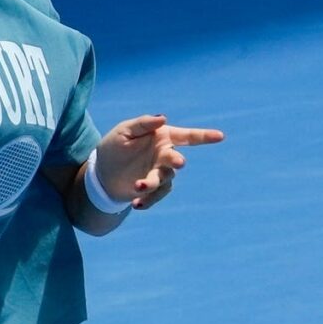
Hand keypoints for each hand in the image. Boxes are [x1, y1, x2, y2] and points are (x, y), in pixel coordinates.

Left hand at [94, 113, 223, 208]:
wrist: (102, 173)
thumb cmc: (114, 146)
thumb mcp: (125, 131)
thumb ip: (143, 124)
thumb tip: (162, 119)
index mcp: (163, 137)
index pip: (187, 136)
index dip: (204, 136)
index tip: (220, 136)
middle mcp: (165, 155)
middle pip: (176, 159)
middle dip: (177, 161)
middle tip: (179, 163)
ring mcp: (159, 173)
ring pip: (164, 179)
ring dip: (151, 183)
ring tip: (137, 186)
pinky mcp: (152, 190)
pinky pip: (156, 195)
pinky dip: (147, 200)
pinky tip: (136, 204)